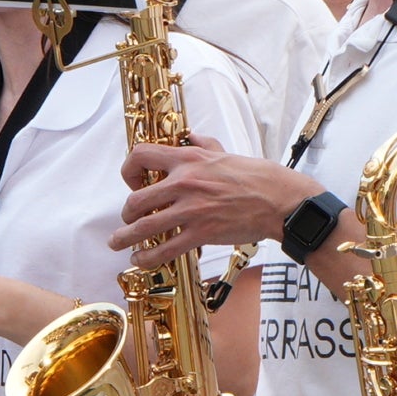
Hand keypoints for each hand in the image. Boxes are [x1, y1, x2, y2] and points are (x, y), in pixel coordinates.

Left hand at [110, 138, 311, 266]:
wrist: (278, 200)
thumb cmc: (256, 176)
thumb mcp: (225, 152)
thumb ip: (203, 144)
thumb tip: (191, 136)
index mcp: (187, 160)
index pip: (140, 156)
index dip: (128, 171)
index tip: (134, 183)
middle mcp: (184, 183)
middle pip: (135, 200)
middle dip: (126, 215)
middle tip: (128, 221)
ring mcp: (191, 210)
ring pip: (143, 227)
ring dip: (125, 238)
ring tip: (118, 243)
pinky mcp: (201, 233)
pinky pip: (165, 249)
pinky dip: (148, 257)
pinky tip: (142, 259)